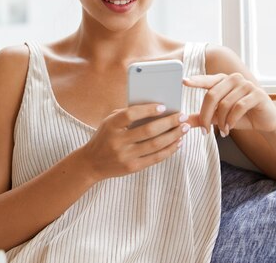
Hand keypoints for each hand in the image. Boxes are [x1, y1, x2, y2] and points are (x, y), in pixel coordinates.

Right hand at [78, 104, 193, 180]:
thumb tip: (155, 108)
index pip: (131, 114)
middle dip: (169, 123)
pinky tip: (178, 142)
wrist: (91, 163)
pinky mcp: (133, 167)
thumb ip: (126, 114)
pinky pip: (155, 158)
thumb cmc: (104, 137)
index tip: (163, 107)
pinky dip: (169, 149)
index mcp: (111, 126)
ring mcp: (125, 156)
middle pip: (148, 131)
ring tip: (184, 128)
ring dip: (173, 136)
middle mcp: (118, 141)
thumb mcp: (109, 122)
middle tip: (182, 116)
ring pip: (155, 145)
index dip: (148, 110)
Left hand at [183, 73, 275, 136]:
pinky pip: (238, 107)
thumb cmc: (240, 116)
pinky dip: (231, 120)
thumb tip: (183, 121)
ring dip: (221, 121)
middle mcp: (234, 78)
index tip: (183, 81)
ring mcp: (247, 84)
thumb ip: (202, 117)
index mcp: (223, 80)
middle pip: (212, 95)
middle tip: (204, 130)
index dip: (195, 81)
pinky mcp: (257, 93)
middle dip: (205, 115)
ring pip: (225, 103)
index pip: (206, 80)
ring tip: (222, 131)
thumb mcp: (218, 117)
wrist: (266, 122)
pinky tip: (230, 128)